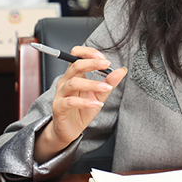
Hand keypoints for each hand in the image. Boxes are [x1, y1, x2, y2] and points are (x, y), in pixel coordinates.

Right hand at [34, 46, 125, 163]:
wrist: (70, 129)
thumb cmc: (83, 110)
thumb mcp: (99, 95)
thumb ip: (109, 82)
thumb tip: (122, 70)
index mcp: (74, 75)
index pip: (75, 55)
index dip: (88, 53)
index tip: (104, 58)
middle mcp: (65, 82)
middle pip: (75, 66)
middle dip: (92, 63)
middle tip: (107, 64)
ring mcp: (61, 94)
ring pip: (73, 83)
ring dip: (91, 84)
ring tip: (106, 87)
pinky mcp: (59, 108)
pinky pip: (70, 102)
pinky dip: (85, 102)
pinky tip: (97, 105)